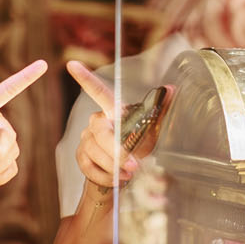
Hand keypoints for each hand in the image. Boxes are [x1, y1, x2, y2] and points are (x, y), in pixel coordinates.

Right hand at [66, 60, 165, 190]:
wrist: (129, 170)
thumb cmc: (141, 145)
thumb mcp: (154, 128)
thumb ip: (160, 110)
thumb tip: (172, 88)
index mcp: (113, 111)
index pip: (98, 92)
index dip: (85, 78)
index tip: (72, 65)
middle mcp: (97, 122)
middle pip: (100, 132)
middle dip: (115, 150)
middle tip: (133, 165)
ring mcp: (86, 139)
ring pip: (94, 151)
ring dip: (113, 166)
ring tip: (129, 173)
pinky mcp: (81, 156)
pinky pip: (88, 166)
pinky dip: (104, 175)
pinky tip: (117, 179)